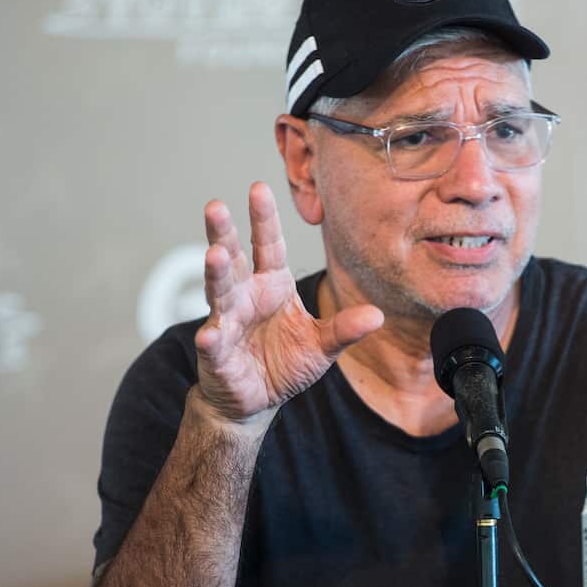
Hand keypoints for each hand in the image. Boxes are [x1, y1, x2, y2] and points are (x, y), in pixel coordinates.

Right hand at [193, 182, 383, 425]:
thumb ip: (345, 329)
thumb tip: (377, 315)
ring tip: (214, 255)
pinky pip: (213, 343)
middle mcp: (245, 296)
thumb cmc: (285, 363)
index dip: (263, 218)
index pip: (268, 245)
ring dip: (216, 273)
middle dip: (224, 233)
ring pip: (219, 292)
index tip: (258, 187)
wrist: (255, 399)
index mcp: (272, 285)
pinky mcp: (216, 353)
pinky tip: (209, 335)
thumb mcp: (322, 345)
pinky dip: (211, 338)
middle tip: (216, 207)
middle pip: (233, 258)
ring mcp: (227, 321)